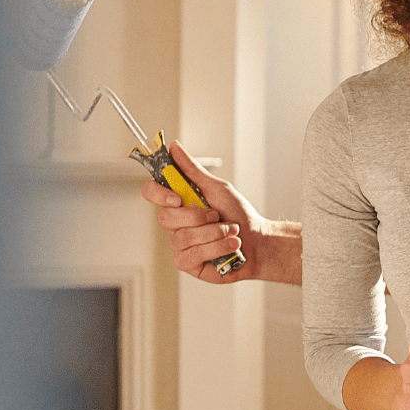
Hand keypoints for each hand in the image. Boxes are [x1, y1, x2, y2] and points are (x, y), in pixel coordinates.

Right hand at [138, 141, 254, 282]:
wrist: (259, 241)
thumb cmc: (239, 214)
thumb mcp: (218, 188)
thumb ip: (193, 170)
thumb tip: (174, 147)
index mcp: (179, 202)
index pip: (151, 192)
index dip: (158, 194)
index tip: (178, 197)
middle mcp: (175, 223)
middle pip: (166, 218)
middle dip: (199, 217)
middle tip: (218, 216)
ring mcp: (179, 244)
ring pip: (182, 237)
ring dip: (215, 233)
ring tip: (231, 231)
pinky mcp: (187, 263)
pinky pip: (192, 254)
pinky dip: (217, 247)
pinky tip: (230, 246)